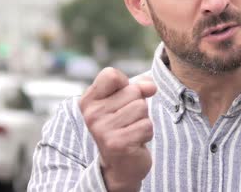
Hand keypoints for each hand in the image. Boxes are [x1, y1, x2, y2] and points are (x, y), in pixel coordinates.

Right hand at [80, 68, 156, 191]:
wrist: (120, 165)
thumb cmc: (124, 126)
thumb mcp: (126, 101)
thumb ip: (138, 86)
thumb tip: (151, 87)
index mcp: (89, 101)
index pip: (111, 75)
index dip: (125, 83)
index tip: (122, 99)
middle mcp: (92, 114)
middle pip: (133, 91)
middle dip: (138, 105)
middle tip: (127, 121)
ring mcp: (103, 130)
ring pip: (142, 107)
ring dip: (143, 120)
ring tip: (131, 130)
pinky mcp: (118, 144)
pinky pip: (147, 125)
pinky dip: (147, 133)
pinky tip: (135, 141)